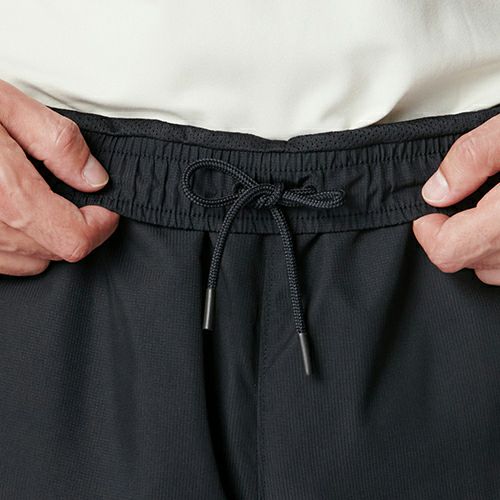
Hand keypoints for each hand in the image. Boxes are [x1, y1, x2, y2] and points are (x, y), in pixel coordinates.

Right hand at [0, 79, 118, 275]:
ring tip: (40, 199)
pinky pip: (0, 262)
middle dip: (76, 226)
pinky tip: (12, 212)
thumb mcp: (4, 104)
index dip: (100, 225)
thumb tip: (94, 179)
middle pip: (54, 253)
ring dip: (48, 237)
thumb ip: (56, 143)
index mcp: (3, 192)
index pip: (73, 240)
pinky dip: (18, 244)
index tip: (104, 205)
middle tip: (75, 196)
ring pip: (28, 262)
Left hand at [413, 114, 499, 284]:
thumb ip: (472, 157)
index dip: (428, 232)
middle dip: (454, 234)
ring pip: (492, 269)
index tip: (429, 210)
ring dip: (481, 245)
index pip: (448, 251)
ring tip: (489, 210)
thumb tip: (436, 190)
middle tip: (462, 202)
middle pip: (468, 262)